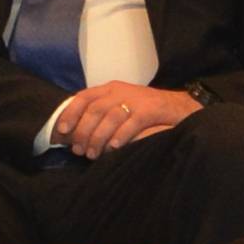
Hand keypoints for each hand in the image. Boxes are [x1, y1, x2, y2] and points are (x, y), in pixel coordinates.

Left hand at [57, 82, 202, 158]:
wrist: (181, 108)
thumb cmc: (147, 112)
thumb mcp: (122, 106)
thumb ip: (102, 114)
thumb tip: (75, 133)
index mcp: (111, 89)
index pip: (84, 97)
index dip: (71, 113)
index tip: (62, 131)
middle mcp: (121, 91)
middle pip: (94, 110)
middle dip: (83, 131)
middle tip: (79, 150)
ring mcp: (137, 100)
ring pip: (110, 117)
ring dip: (98, 137)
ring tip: (93, 154)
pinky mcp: (151, 110)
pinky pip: (130, 124)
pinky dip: (120, 136)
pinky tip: (115, 148)